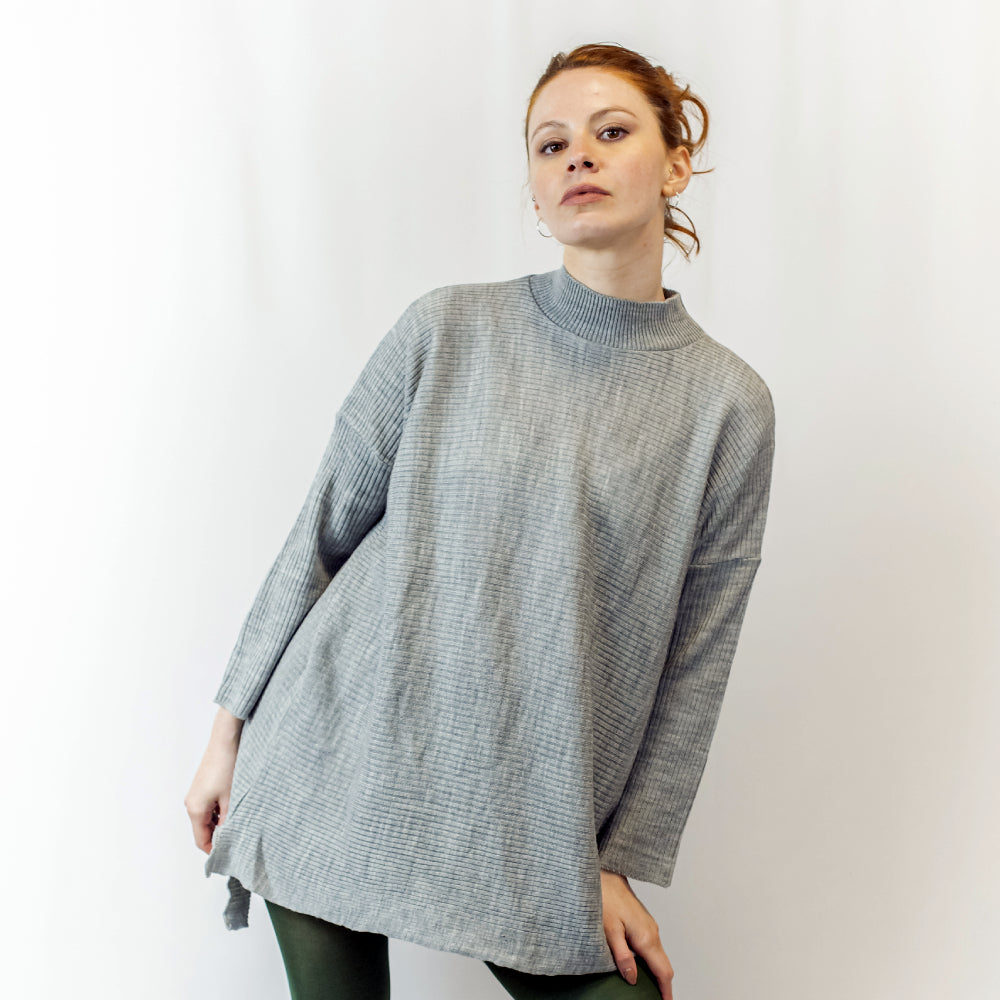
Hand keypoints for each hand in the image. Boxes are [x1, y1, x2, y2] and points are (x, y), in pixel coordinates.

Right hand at [184, 707, 243, 853]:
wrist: (226, 739)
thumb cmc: (228, 766)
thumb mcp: (232, 799)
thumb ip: (229, 822)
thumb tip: (229, 839)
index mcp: (195, 809)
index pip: (202, 841)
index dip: (215, 851)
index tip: (230, 857)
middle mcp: (191, 803)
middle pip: (203, 831)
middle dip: (219, 837)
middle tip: (239, 840)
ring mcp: (195, 794)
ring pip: (207, 819)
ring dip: (221, 823)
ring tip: (240, 822)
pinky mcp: (202, 786)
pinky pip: (209, 807)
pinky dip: (219, 811)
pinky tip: (235, 807)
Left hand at [600, 869, 673, 998]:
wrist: (605, 873)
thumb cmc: (604, 897)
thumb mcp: (609, 930)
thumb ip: (622, 956)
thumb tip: (632, 978)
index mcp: (646, 937)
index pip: (663, 971)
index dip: (666, 991)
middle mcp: (652, 932)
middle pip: (664, 966)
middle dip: (663, 985)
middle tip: (657, 999)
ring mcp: (649, 926)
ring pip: (658, 956)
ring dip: (656, 973)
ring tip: (649, 988)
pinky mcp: (643, 921)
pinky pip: (652, 946)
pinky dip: (651, 960)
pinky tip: (639, 966)